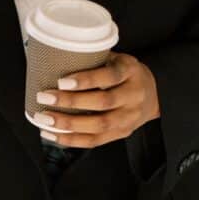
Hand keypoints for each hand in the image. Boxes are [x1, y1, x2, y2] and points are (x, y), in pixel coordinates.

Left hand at [35, 51, 160, 147]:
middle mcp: (133, 96)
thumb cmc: (126, 75)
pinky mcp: (120, 134)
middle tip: (45, 98)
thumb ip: (96, 61)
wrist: (153, 97)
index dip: (85, 80)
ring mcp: (128, 118)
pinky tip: (53, 135)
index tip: (61, 81)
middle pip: (102, 103)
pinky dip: (71, 140)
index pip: (109, 76)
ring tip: (44, 119)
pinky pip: (94, 141)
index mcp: (131, 72)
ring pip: (97, 126)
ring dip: (67, 124)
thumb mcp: (117, 60)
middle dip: (70, 102)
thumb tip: (57, 58)